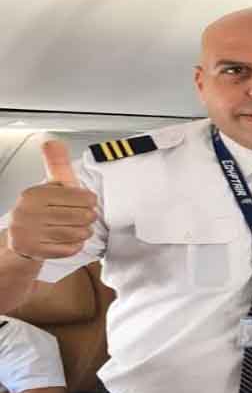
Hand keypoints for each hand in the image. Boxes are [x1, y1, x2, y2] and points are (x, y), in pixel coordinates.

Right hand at [6, 138, 97, 260]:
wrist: (21, 238)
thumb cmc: (43, 209)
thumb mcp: (50, 186)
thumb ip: (56, 165)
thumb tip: (53, 141)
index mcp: (34, 194)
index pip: (77, 197)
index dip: (89, 201)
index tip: (90, 201)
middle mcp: (27, 213)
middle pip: (79, 217)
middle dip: (88, 217)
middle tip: (87, 217)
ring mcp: (29, 233)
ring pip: (75, 233)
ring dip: (84, 232)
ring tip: (82, 228)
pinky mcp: (34, 251)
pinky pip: (68, 249)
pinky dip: (76, 245)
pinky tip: (72, 240)